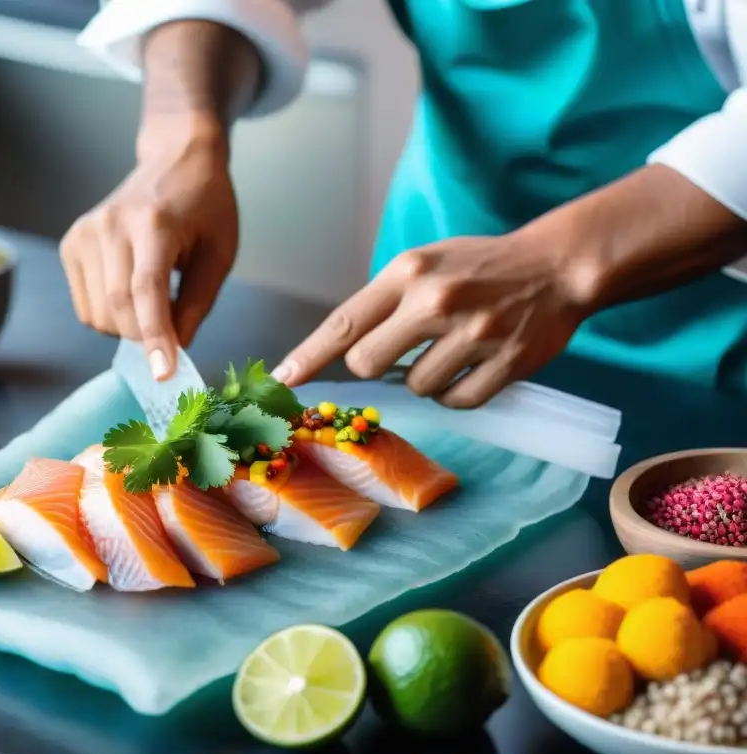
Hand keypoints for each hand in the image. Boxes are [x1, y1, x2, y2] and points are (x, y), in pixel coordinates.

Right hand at [59, 122, 237, 379]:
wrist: (176, 159)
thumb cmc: (205, 206)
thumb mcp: (219, 254)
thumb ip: (197, 304)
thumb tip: (177, 349)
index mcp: (153, 223)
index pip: (146, 290)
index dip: (155, 337)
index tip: (163, 374)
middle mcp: (111, 225)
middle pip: (118, 307)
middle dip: (145, 338)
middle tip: (171, 340)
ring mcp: (84, 232)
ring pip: (97, 313)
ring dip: (127, 329)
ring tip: (153, 305)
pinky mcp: (71, 243)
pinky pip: (85, 306)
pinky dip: (109, 316)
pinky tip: (130, 294)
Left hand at [272, 233, 588, 407]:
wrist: (557, 266)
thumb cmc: (480, 267)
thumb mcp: (425, 264)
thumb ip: (385, 301)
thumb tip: (341, 351)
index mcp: (409, 272)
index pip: (344, 321)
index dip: (309, 355)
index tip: (283, 379)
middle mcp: (435, 301)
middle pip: (367, 363)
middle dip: (375, 368)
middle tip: (402, 354)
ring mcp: (472, 334)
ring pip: (415, 388)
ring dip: (425, 380)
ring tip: (452, 351)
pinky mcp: (504, 364)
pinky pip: (458, 402)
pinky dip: (458, 393)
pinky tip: (474, 366)